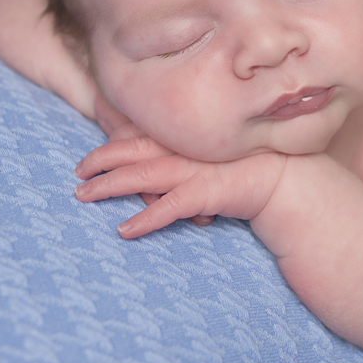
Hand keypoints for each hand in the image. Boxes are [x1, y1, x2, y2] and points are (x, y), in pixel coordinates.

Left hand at [74, 137, 287, 237]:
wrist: (284, 179)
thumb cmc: (246, 167)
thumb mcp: (211, 154)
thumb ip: (182, 152)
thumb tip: (157, 158)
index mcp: (185, 135)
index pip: (139, 133)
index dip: (110, 140)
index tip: (87, 154)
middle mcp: (185, 147)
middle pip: (131, 149)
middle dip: (99, 160)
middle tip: (77, 173)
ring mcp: (194, 169)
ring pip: (141, 175)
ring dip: (109, 185)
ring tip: (84, 196)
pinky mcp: (205, 193)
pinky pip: (169, 207)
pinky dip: (145, 218)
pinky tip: (125, 230)